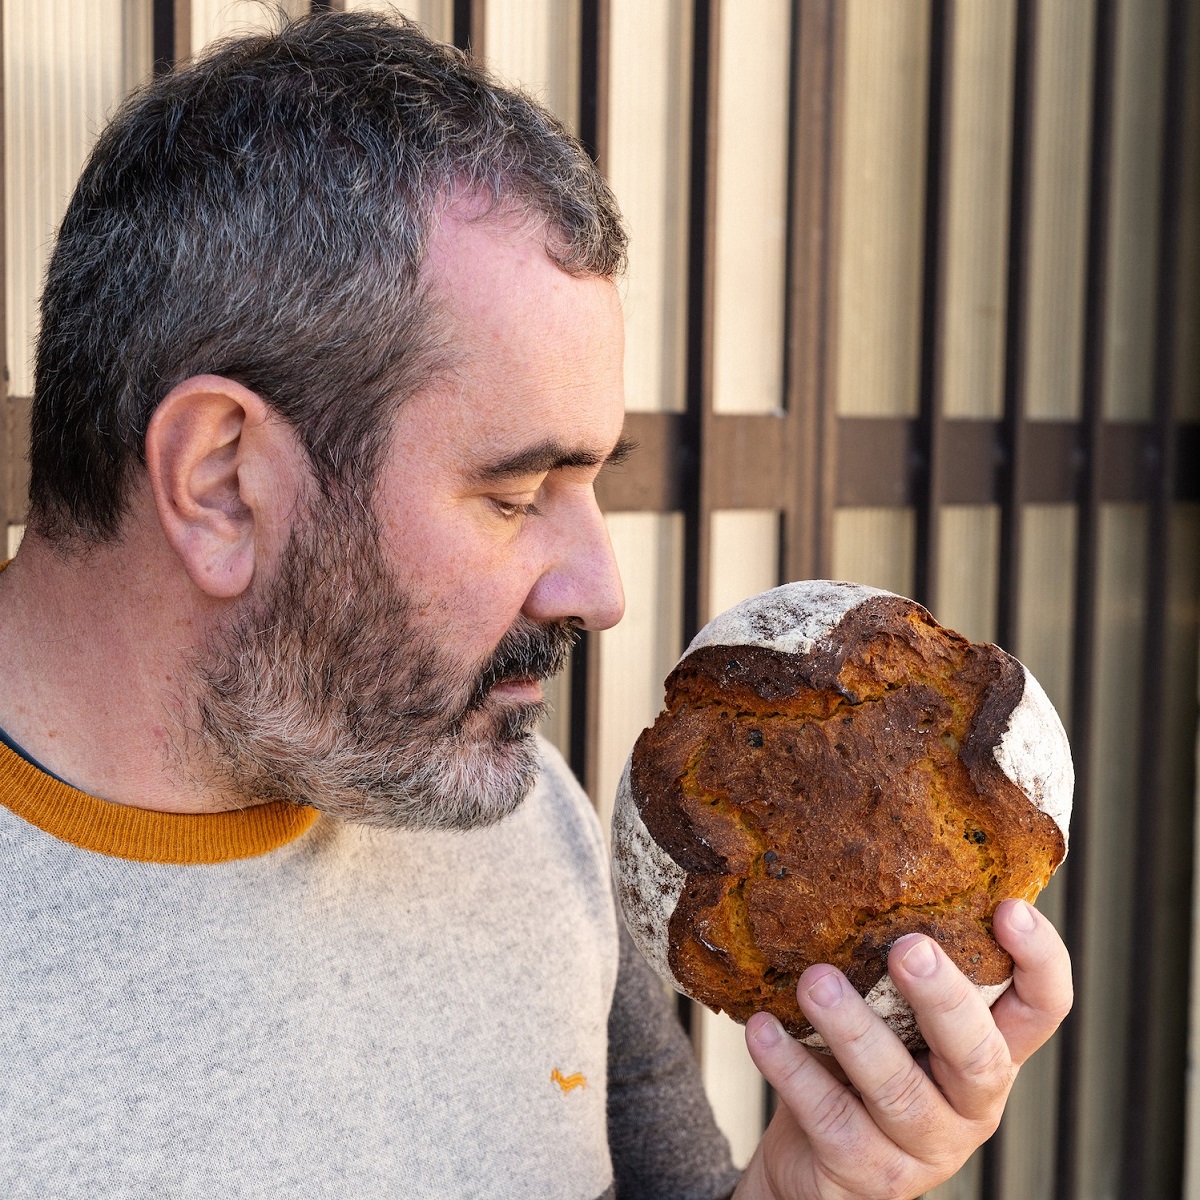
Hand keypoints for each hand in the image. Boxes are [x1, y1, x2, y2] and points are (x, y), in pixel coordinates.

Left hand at [734, 899, 1071, 1199]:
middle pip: (979, 1054)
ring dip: (853, 1031)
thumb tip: (870, 860)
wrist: (815, 1160)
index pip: (1043, 1008)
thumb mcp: (893, 1015)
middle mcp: (971, 1102)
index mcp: (991, 1050)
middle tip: (905, 946)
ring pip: (899, 1090)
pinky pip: (831, 1118)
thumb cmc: (860, 1066)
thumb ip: (896, 968)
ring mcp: (924, 1147)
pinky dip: (792, 1071)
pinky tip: (762, 1030)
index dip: (1040, 961)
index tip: (1008, 907)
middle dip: (944, 998)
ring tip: (814, 983)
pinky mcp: (868, 1174)